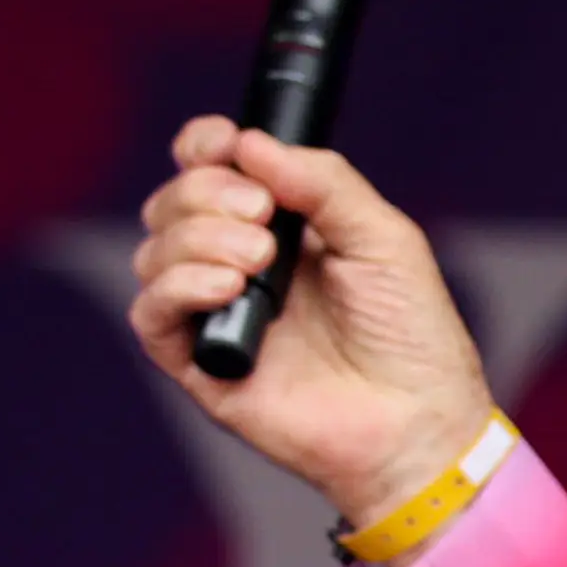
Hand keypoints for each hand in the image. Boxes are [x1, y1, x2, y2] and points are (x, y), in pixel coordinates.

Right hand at [123, 117, 500, 526]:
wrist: (417, 423)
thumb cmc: (411, 337)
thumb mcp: (383, 238)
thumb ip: (323, 182)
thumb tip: (251, 143)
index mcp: (280, 228)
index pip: (210, 170)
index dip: (203, 147)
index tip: (223, 143)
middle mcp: (239, 267)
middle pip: (173, 202)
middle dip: (207, 192)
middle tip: (263, 214)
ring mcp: (217, 316)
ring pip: (154, 250)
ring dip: (197, 236)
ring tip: (260, 259)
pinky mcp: (201, 366)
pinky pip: (150, 313)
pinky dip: (178, 286)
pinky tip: (228, 287)